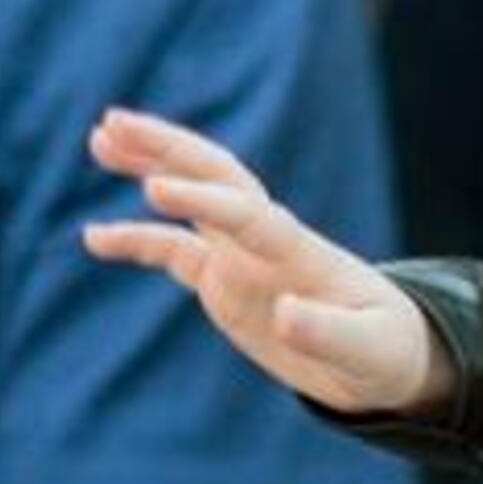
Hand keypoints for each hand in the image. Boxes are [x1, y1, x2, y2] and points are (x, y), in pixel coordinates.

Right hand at [81, 107, 440, 414]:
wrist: (389, 362)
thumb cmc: (386, 354)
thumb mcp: (368, 352)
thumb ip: (328, 334)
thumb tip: (286, 313)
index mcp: (303, 255)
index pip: (249, 216)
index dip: (205, 202)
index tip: (156, 190)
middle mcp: (269, 245)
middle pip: (218, 179)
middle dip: (170, 149)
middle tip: (115, 121)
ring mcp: (245, 259)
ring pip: (192, 202)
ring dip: (151, 167)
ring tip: (100, 138)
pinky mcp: (227, 281)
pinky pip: (173, 252)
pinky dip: (136, 240)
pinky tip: (92, 236)